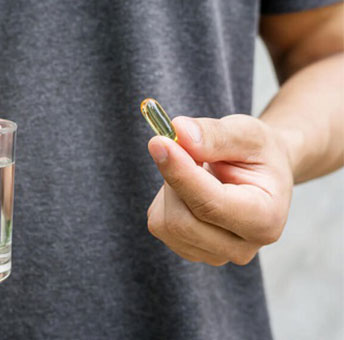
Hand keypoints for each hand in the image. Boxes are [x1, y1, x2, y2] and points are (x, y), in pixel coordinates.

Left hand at [146, 115, 292, 265]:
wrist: (261, 174)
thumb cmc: (257, 153)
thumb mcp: (246, 133)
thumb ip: (215, 135)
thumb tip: (180, 133)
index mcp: (266, 220)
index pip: (210, 205)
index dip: (180, 173)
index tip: (159, 142)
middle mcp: (242, 247)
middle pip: (182, 220)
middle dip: (174, 178)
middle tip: (184, 148)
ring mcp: (214, 255)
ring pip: (165, 223)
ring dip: (170, 187)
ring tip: (196, 170)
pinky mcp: (189, 251)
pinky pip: (159, 224)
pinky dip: (165, 200)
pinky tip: (188, 188)